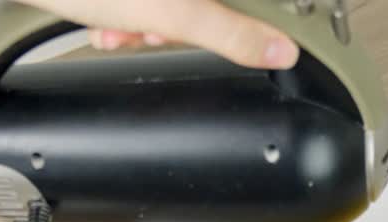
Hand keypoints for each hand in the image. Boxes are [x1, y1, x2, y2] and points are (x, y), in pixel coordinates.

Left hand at [23, 0, 299, 68]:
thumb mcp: (173, 13)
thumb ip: (231, 33)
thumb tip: (282, 50)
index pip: (247, 3)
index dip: (242, 21)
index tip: (229, 39)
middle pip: (203, 3)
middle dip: (173, 25)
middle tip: (153, 32)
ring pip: (166, 5)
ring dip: (143, 27)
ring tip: (120, 31)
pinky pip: (137, 2)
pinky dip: (121, 18)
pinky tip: (105, 26)